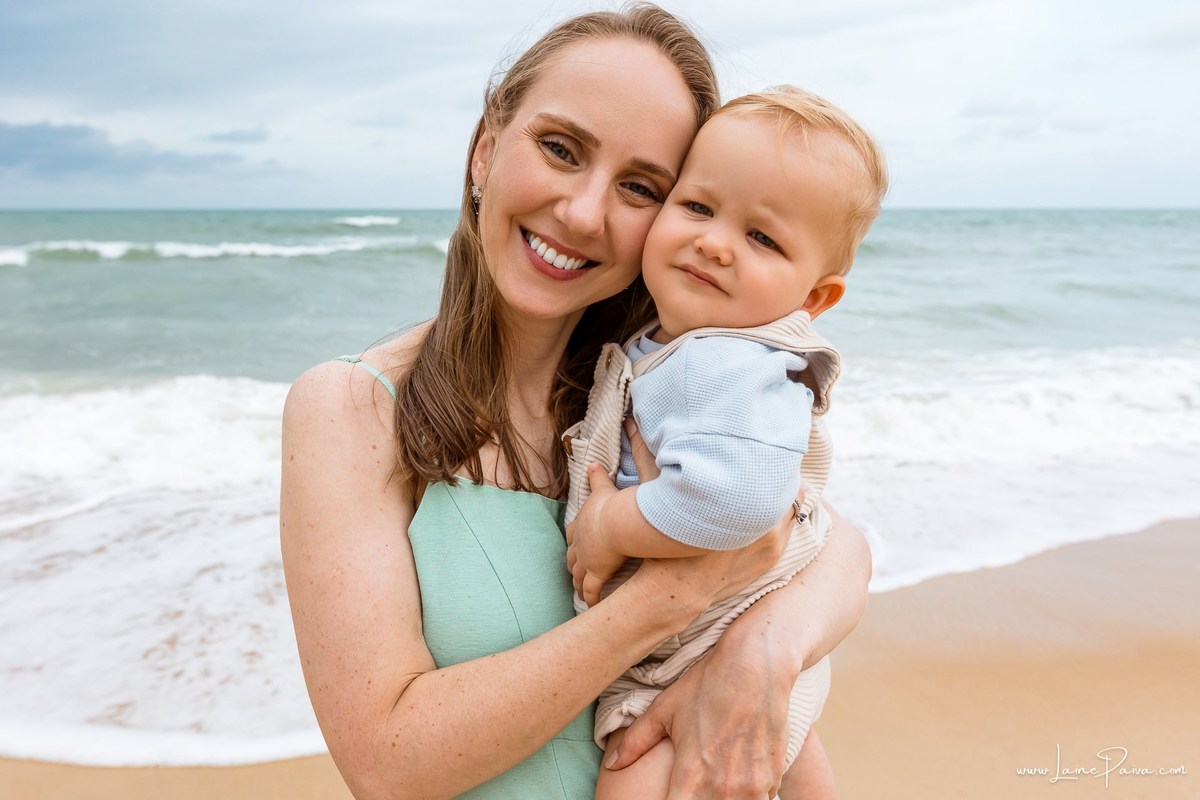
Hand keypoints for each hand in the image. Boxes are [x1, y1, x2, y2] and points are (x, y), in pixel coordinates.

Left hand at [566, 464, 627, 605]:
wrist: (617, 521)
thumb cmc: (612, 505)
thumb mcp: (603, 488)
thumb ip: (598, 476)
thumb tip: (592, 461)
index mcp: (581, 524)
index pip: (573, 533)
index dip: (574, 540)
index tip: (574, 545)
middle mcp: (580, 543)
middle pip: (572, 556)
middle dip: (572, 564)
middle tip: (573, 572)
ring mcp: (586, 560)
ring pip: (578, 575)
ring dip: (578, 583)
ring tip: (579, 591)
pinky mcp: (597, 573)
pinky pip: (592, 590)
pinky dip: (590, 598)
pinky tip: (591, 606)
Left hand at [604, 625, 792, 798]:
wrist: (757, 665)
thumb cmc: (707, 684)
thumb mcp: (664, 709)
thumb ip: (635, 742)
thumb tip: (612, 764)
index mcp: (691, 775)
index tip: (668, 794)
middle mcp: (722, 788)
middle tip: (690, 784)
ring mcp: (751, 787)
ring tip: (713, 781)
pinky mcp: (771, 780)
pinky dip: (744, 796)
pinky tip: (736, 778)